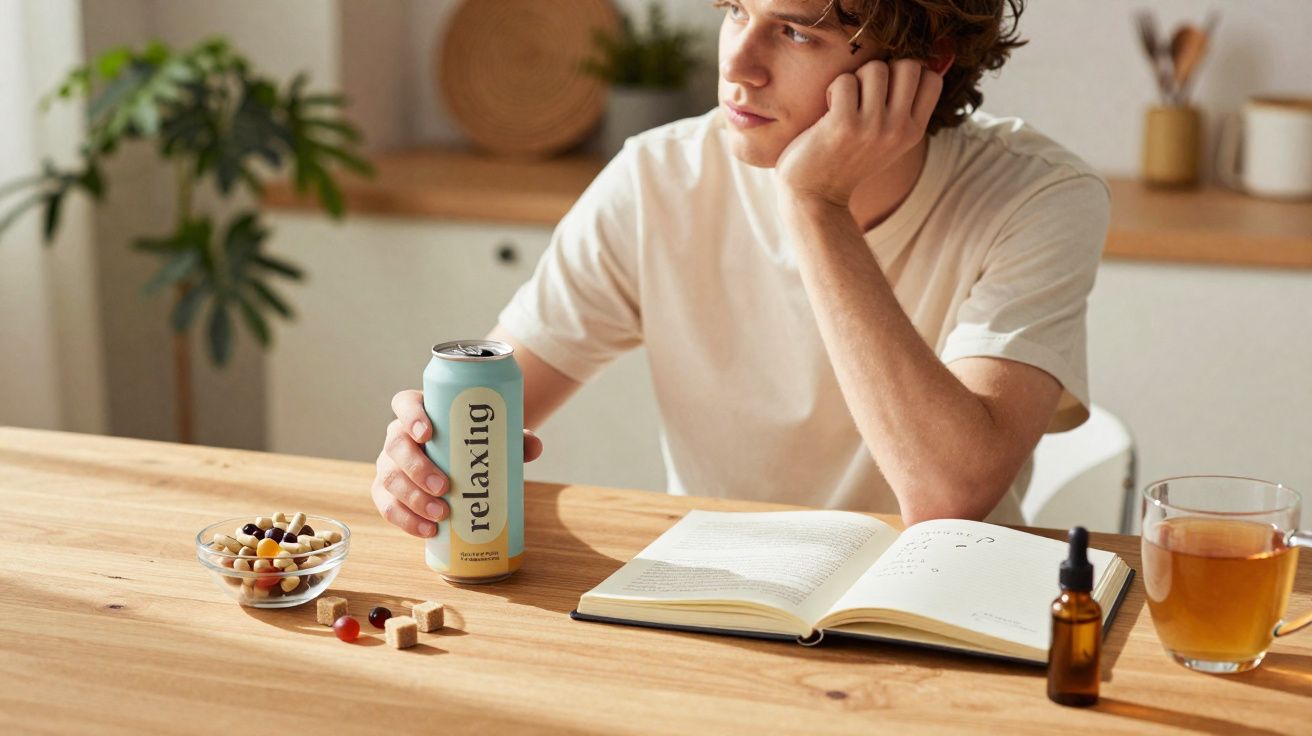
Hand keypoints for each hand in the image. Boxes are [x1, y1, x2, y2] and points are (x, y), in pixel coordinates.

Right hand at [372, 389, 543, 537]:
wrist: (465, 462)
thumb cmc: (476, 443)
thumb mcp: (495, 435)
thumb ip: (516, 439)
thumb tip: (535, 448)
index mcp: (419, 411)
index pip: (404, 403)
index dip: (410, 416)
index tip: (428, 433)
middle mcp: (398, 435)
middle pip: (395, 445)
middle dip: (416, 468)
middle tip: (444, 487)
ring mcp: (390, 465)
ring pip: (389, 479)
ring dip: (412, 499)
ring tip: (441, 515)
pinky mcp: (388, 493)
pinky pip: (387, 507)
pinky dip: (406, 520)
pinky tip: (427, 531)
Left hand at [775, 59, 943, 207]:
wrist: (815, 197)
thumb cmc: (846, 160)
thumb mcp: (887, 141)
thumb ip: (904, 108)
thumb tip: (927, 62)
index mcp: (913, 132)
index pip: (932, 79)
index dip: (908, 73)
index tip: (886, 89)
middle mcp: (898, 130)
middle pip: (908, 65)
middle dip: (883, 70)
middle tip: (864, 93)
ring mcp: (872, 128)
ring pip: (875, 68)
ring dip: (855, 79)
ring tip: (844, 102)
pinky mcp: (844, 125)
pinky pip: (845, 80)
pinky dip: (833, 89)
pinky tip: (828, 109)